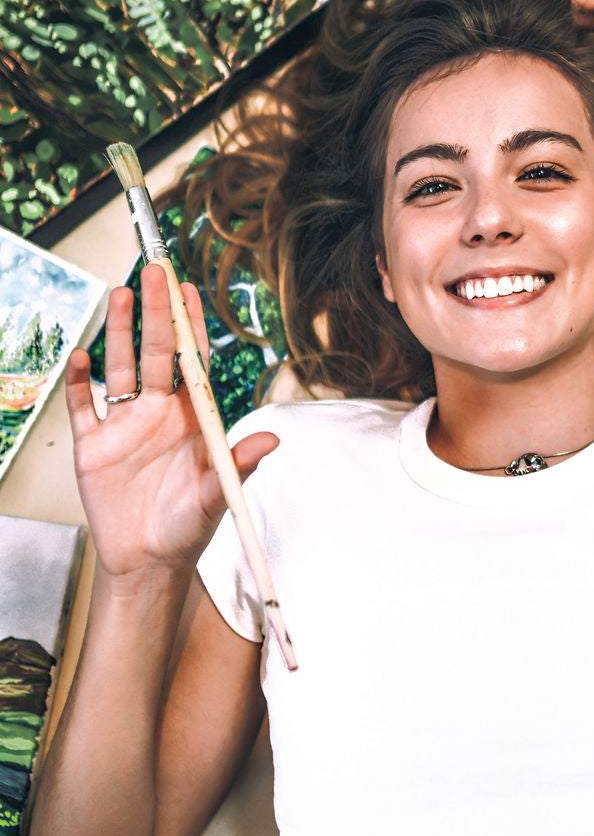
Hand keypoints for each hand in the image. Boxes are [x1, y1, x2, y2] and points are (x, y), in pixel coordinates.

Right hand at [66, 263, 277, 586]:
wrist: (149, 563)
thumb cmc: (189, 528)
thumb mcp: (218, 496)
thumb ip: (238, 465)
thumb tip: (272, 439)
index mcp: (191, 417)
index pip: (193, 360)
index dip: (192, 326)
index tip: (189, 289)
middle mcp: (159, 412)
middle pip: (157, 353)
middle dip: (156, 313)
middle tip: (153, 272)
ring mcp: (125, 425)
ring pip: (120, 368)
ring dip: (119, 333)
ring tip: (120, 294)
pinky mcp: (93, 446)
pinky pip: (83, 407)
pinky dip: (80, 383)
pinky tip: (81, 357)